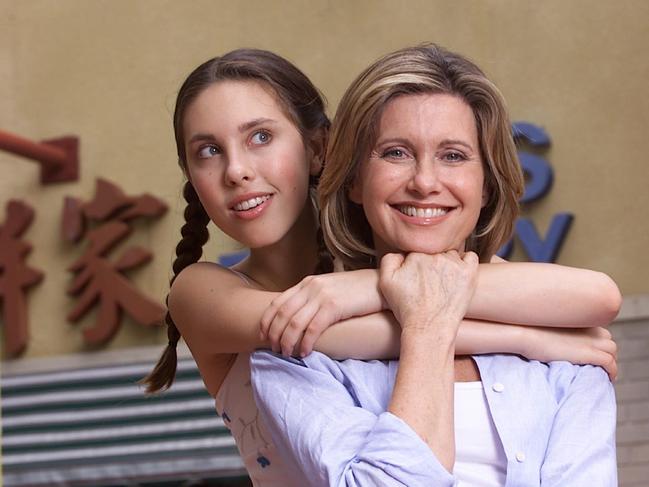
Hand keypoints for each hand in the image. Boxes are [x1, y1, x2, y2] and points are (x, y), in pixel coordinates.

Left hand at [260, 270, 384, 356]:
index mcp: (307, 282)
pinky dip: (305, 343)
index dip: (266, 321)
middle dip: (274, 335)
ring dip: (287, 341)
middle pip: (282, 314)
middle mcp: (311, 287)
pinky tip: (305, 353)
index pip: (277, 302)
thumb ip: (313, 299)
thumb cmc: (357, 291)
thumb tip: (298, 318)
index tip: (263, 336)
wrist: (382, 284)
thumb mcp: (330, 289)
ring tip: (287, 354)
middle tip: (275, 350)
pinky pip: (312, 329)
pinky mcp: (334, 306)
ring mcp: (322, 295)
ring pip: (294, 323)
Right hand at [379, 251, 478, 337]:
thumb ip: (389, 259)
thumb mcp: (386, 282)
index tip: (417, 276)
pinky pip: (471, 256)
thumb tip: (403, 252)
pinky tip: (458, 275)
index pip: (418, 249)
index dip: (416, 263)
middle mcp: (435, 256)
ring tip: (442, 282)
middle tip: (429, 282)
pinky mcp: (469, 273)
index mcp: (415, 255)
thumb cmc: (407, 308)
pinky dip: (466, 262)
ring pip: (450, 254)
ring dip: (448, 263)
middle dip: (431, 262)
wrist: (428, 328)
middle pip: (434, 250)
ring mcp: (453, 264)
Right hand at [521, 326, 617, 379]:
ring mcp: (591, 341)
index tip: (593, 355)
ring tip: (604, 374)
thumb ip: (560, 331)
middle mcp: (590, 329)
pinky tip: (608, 378)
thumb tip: (557, 340)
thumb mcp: (549, 327)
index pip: (600, 334)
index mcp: (581, 321)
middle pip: (608, 342)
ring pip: (612, 353)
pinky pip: (609, 363)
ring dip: (611, 363)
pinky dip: (611, 371)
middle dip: (607, 354)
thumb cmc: (531, 331)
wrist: (526, 335)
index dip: (599, 346)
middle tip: (599, 367)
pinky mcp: (589, 353)